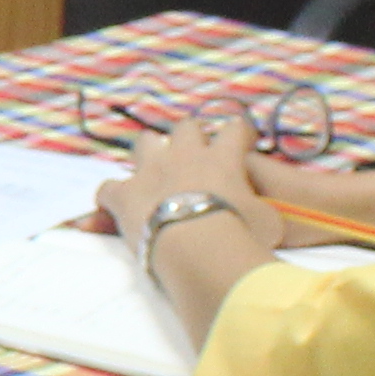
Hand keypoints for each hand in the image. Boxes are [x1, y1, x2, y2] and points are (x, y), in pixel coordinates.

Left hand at [90, 117, 268, 250]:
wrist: (197, 247)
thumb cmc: (241, 233)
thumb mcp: (267, 220)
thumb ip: (258, 206)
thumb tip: (258, 210)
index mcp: (222, 157)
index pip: (234, 129)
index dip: (239, 133)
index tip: (243, 141)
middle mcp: (184, 155)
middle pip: (186, 128)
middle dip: (191, 137)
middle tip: (196, 157)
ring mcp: (149, 171)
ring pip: (145, 143)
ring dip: (150, 152)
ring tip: (154, 170)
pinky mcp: (124, 195)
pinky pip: (107, 187)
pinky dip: (111, 195)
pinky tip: (115, 206)